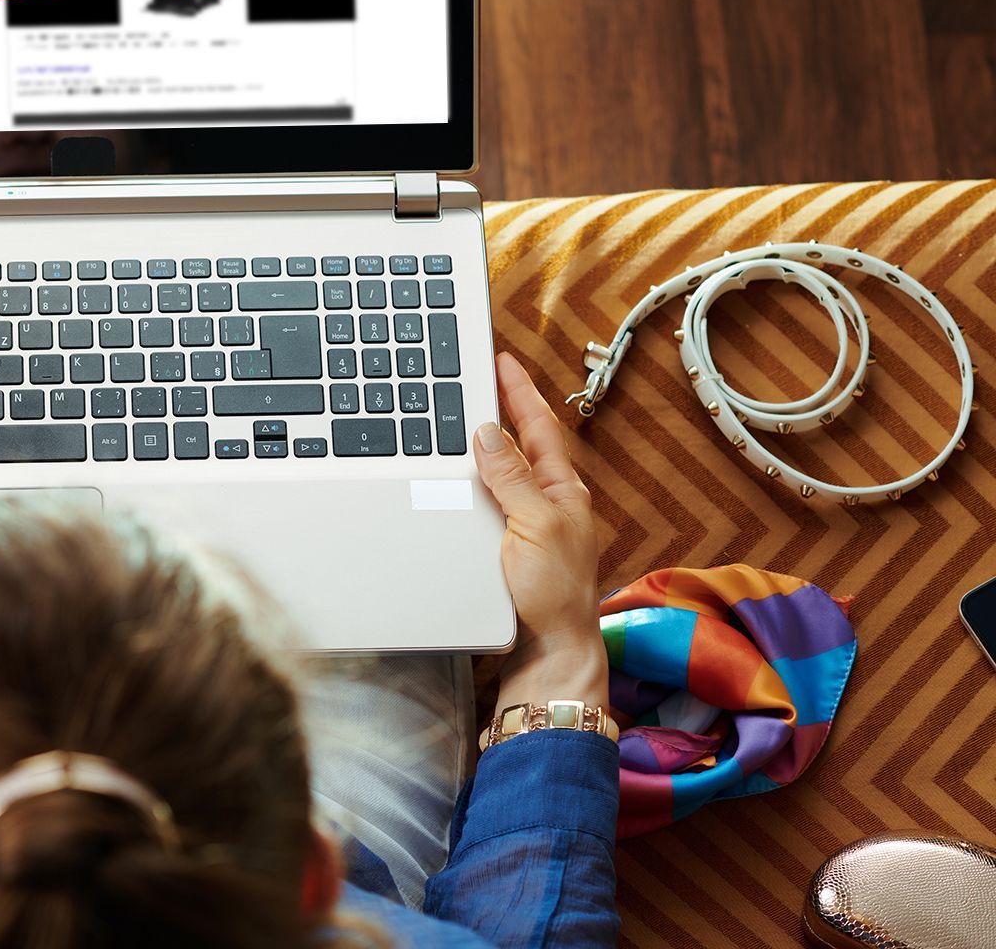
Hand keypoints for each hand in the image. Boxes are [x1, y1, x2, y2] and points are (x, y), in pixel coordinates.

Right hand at [475, 352, 606, 708]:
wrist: (547, 651)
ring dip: (480, 444)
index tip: (502, 361)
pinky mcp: (504, 545)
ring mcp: (524, 523)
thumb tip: (489, 432)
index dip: (519, 392)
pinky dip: (468, 479)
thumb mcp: (536, 525)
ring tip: (457, 414)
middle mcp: (545, 502)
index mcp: (562, 491)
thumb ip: (512, 477)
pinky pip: (484, 499)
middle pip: (518, 443)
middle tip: (474, 377)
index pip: (538, 428)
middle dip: (499, 408)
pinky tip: (450, 475)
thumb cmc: (554, 594)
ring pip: (498, 471)